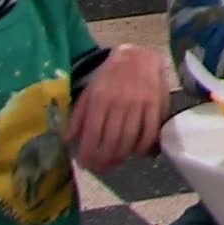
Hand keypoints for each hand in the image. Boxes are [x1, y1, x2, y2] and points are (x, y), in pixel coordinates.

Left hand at [68, 44, 168, 171]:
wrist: (139, 55)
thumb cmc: (110, 75)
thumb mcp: (89, 91)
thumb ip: (79, 116)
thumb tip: (68, 140)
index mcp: (100, 100)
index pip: (92, 134)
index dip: (88, 154)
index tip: (86, 165)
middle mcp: (119, 103)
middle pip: (111, 141)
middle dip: (104, 160)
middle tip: (101, 168)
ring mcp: (139, 104)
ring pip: (130, 139)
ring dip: (121, 156)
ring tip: (115, 162)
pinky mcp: (155, 104)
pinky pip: (150, 131)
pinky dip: (143, 146)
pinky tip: (137, 152)